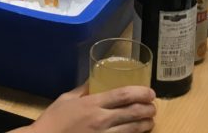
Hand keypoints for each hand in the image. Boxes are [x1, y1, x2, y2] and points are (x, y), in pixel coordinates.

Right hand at [21, 84, 155, 132]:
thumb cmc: (53, 120)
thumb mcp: (66, 99)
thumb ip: (83, 89)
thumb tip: (94, 79)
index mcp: (92, 104)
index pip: (123, 95)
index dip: (140, 92)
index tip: (150, 92)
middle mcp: (101, 120)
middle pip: (132, 112)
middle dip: (148, 109)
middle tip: (153, 106)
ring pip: (132, 130)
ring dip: (145, 124)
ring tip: (150, 121)